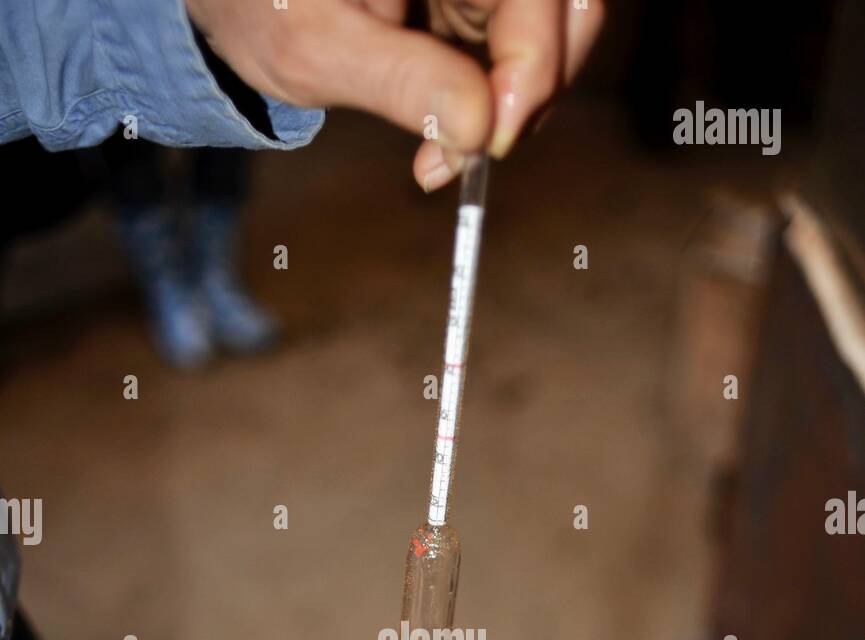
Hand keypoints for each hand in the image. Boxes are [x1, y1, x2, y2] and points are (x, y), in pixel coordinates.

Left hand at [185, 0, 603, 189]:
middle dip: (531, 91)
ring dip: (510, 110)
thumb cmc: (258, 4)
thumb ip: (399, 80)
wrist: (236, 1)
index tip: (491, 142)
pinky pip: (515, 58)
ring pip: (549, 38)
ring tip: (442, 156)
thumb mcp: (315, 48)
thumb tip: (477, 129)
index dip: (532, 66)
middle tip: (474, 154)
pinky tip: (443, 141)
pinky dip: (491, 109)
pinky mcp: (474, 2)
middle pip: (566, 9)